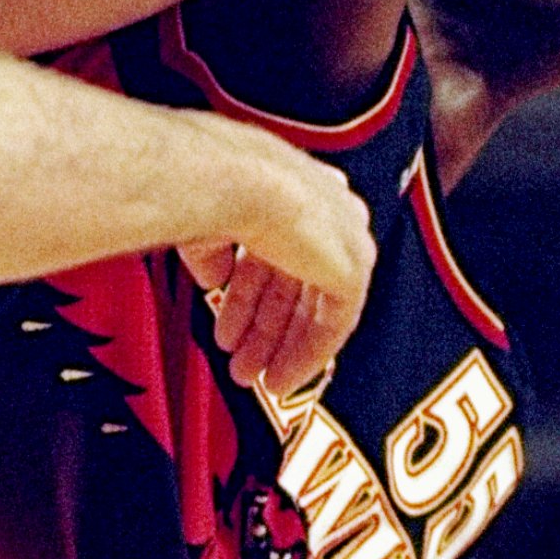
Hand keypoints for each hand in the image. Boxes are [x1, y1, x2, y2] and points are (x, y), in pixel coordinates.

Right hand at [181, 133, 374, 397]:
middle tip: (242, 360)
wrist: (229, 180)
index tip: (232, 327)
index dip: (249, 295)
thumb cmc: (210, 186)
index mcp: (294, 187)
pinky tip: (280, 378)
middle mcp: (326, 208)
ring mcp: (345, 237)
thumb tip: (213, 280)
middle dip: (265, 329)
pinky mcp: (352, 267)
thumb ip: (214, 255)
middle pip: (297, 284)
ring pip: (315, 307)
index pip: (276, 252)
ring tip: (252, 377)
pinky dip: (307, 356)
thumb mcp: (206, 227)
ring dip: (281, 347)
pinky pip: (334, 325)